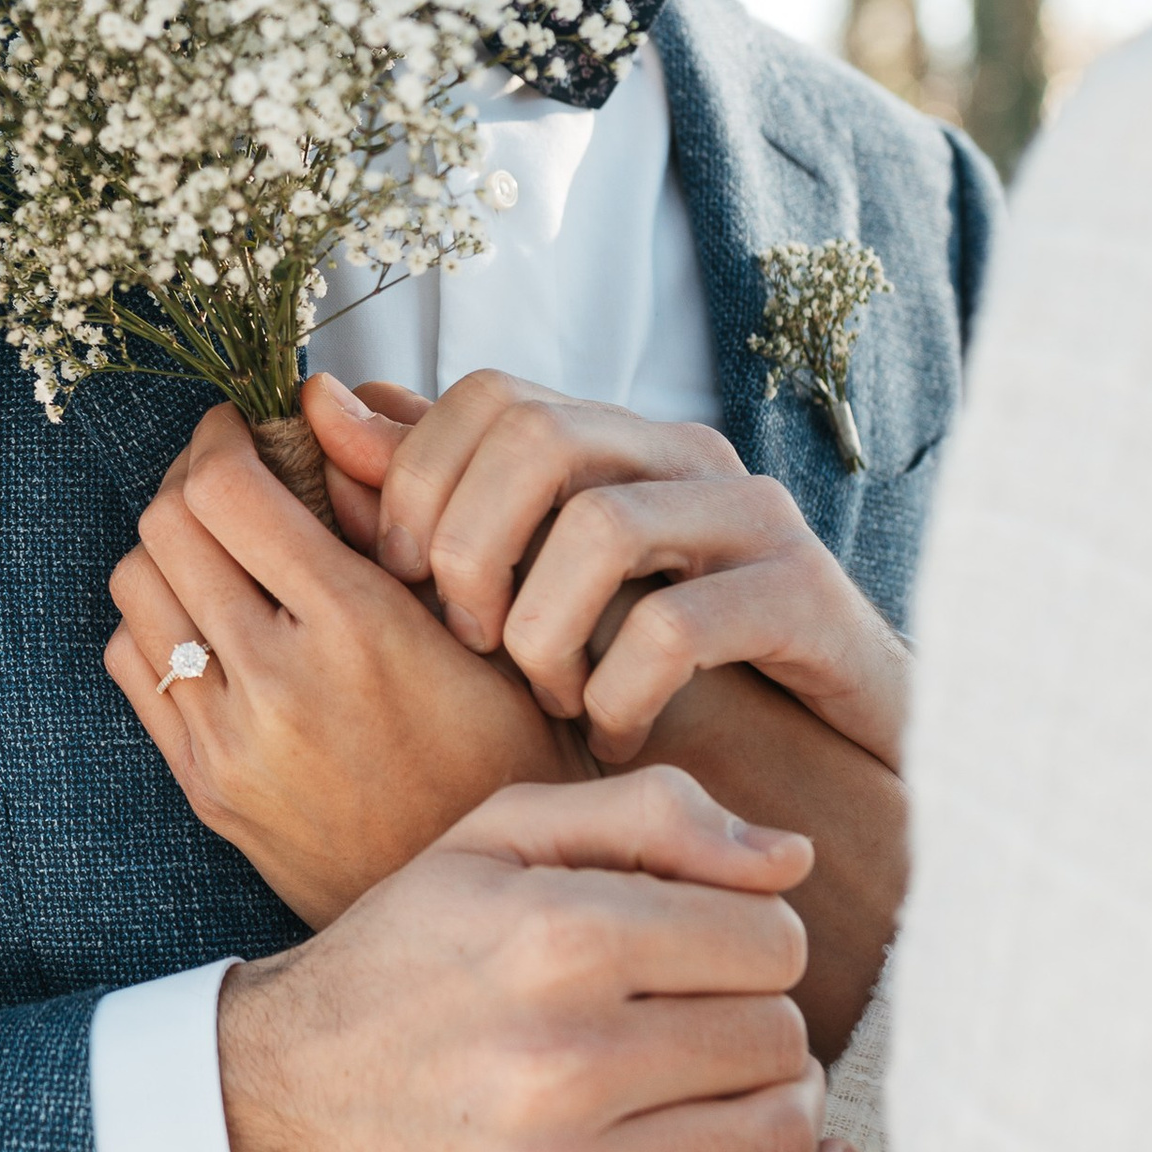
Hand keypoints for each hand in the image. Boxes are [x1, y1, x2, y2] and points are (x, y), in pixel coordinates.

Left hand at [105, 404, 582, 926]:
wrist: (480, 909)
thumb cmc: (502, 748)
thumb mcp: (478, 624)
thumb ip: (392, 519)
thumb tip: (315, 415)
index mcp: (359, 626)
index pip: (226, 489)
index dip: (221, 437)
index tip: (242, 428)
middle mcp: (282, 681)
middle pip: (165, 526)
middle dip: (188, 483)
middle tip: (226, 478)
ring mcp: (231, 740)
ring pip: (136, 590)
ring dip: (167, 552)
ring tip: (218, 551)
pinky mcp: (205, 786)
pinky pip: (134, 667)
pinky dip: (157, 625)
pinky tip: (210, 624)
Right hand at [217, 769, 855, 1151]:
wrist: (279, 1106)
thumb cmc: (408, 958)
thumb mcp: (496, 841)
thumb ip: (650, 815)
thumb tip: (796, 859)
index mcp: (552, 937)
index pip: (770, 939)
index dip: (758, 938)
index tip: (712, 954)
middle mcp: (558, 1059)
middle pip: (778, 1038)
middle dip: (762, 1023)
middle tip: (708, 1028)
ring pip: (776, 1137)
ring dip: (780, 1110)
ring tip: (729, 1093)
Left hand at [302, 367, 910, 769]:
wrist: (829, 757)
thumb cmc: (659, 672)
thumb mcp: (536, 587)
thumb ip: (439, 503)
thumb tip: (323, 408)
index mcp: (617, 439)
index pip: (491, 394)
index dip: (422, 482)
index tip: (403, 580)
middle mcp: (686, 456)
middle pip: (540, 437)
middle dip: (472, 551)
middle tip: (469, 643)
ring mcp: (754, 520)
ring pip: (603, 527)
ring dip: (543, 634)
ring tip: (546, 698)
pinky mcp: (804, 598)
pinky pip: (678, 627)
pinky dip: (619, 697)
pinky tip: (610, 736)